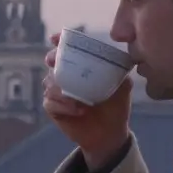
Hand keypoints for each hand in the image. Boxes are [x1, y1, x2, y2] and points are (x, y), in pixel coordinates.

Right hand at [43, 32, 132, 164]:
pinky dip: (63, 106)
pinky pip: (50, 102)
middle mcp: (66, 76)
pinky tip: (78, 111)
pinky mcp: (54, 109)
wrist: (110, 133)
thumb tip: (123, 60)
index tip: (55, 38)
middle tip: (55, 62)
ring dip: (62, 89)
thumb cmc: (115, 106)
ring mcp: (58, 92)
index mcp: (81, 66)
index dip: (59, 41)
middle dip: (52, 59)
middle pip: (52, 62)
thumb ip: (120, 73)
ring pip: (49, 82)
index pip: (67, 49)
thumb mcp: (123, 87)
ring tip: (80, 100)